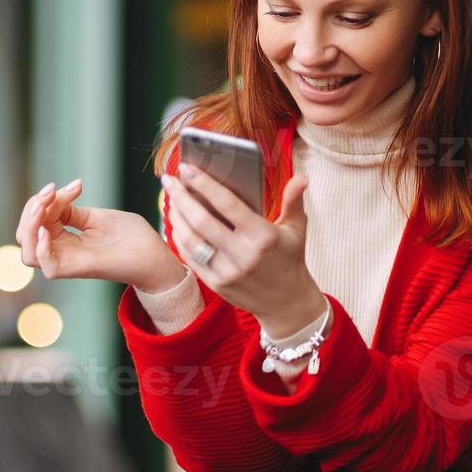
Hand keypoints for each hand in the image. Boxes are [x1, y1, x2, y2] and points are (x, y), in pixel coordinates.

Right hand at [16, 180, 185, 291]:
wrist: (156, 254)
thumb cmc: (132, 236)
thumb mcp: (97, 216)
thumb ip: (71, 211)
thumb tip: (52, 199)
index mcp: (65, 238)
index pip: (37, 220)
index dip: (45, 200)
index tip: (76, 185)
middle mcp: (62, 251)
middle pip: (25, 236)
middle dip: (31, 209)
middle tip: (51, 191)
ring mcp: (68, 261)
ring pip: (28, 254)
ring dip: (30, 226)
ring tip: (44, 206)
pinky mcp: (78, 270)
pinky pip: (47, 266)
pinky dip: (41, 247)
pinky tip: (49, 229)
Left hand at [162, 163, 325, 336]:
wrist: (287, 304)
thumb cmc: (290, 259)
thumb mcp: (296, 229)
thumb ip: (294, 201)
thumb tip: (301, 177)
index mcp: (263, 235)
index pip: (227, 203)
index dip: (204, 184)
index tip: (187, 167)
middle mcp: (243, 254)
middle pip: (202, 221)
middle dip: (182, 197)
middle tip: (169, 180)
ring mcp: (227, 272)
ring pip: (192, 240)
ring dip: (176, 217)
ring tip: (171, 199)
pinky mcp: (216, 285)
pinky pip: (191, 258)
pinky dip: (180, 238)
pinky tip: (176, 223)